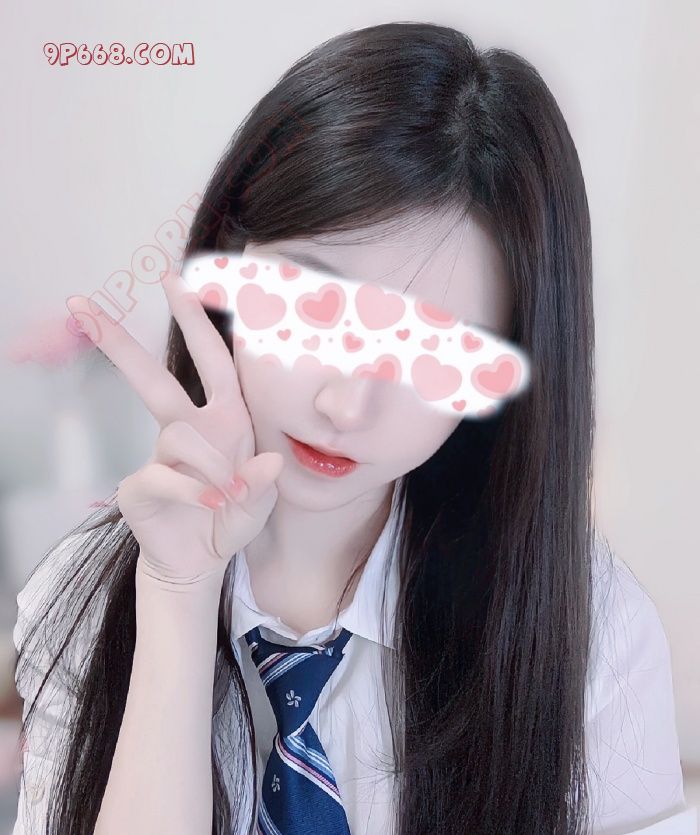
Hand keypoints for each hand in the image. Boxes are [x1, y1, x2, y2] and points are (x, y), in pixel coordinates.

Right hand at [66, 270, 283, 584]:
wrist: (202, 562)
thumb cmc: (231, 519)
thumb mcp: (262, 502)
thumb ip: (266, 483)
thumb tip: (269, 461)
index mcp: (225, 418)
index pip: (212, 361)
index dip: (198, 321)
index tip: (177, 281)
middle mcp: (190, 428)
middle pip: (154, 379)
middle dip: (121, 343)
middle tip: (82, 304)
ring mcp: (161, 455)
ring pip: (179, 435)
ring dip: (212, 465)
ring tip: (229, 496)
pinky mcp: (140, 485)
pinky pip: (166, 476)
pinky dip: (193, 492)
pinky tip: (211, 505)